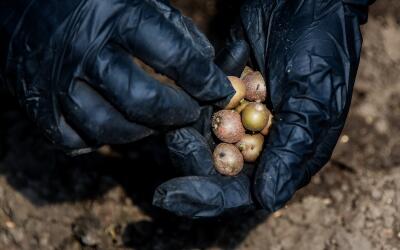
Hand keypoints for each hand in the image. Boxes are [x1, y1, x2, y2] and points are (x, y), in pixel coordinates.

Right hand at [0, 0, 232, 153]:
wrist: (24, 6)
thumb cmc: (91, 4)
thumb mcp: (137, 0)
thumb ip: (175, 31)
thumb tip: (206, 67)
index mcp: (115, 17)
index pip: (173, 56)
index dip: (203, 79)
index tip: (218, 91)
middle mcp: (85, 52)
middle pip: (142, 101)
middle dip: (177, 113)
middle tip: (190, 112)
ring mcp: (58, 83)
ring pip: (109, 129)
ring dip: (143, 132)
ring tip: (155, 121)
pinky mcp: (40, 107)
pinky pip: (76, 140)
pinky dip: (101, 140)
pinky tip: (115, 124)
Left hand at [153, 0, 368, 217]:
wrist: (305, 0)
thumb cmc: (320, 48)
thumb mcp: (312, 99)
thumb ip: (291, 149)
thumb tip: (268, 201)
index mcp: (289, 155)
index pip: (244, 192)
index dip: (208, 199)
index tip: (171, 196)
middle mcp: (262, 143)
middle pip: (216, 170)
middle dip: (192, 161)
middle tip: (177, 138)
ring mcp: (240, 119)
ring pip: (201, 140)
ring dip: (188, 129)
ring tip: (186, 106)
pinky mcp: (224, 96)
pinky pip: (199, 108)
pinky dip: (195, 98)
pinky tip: (206, 77)